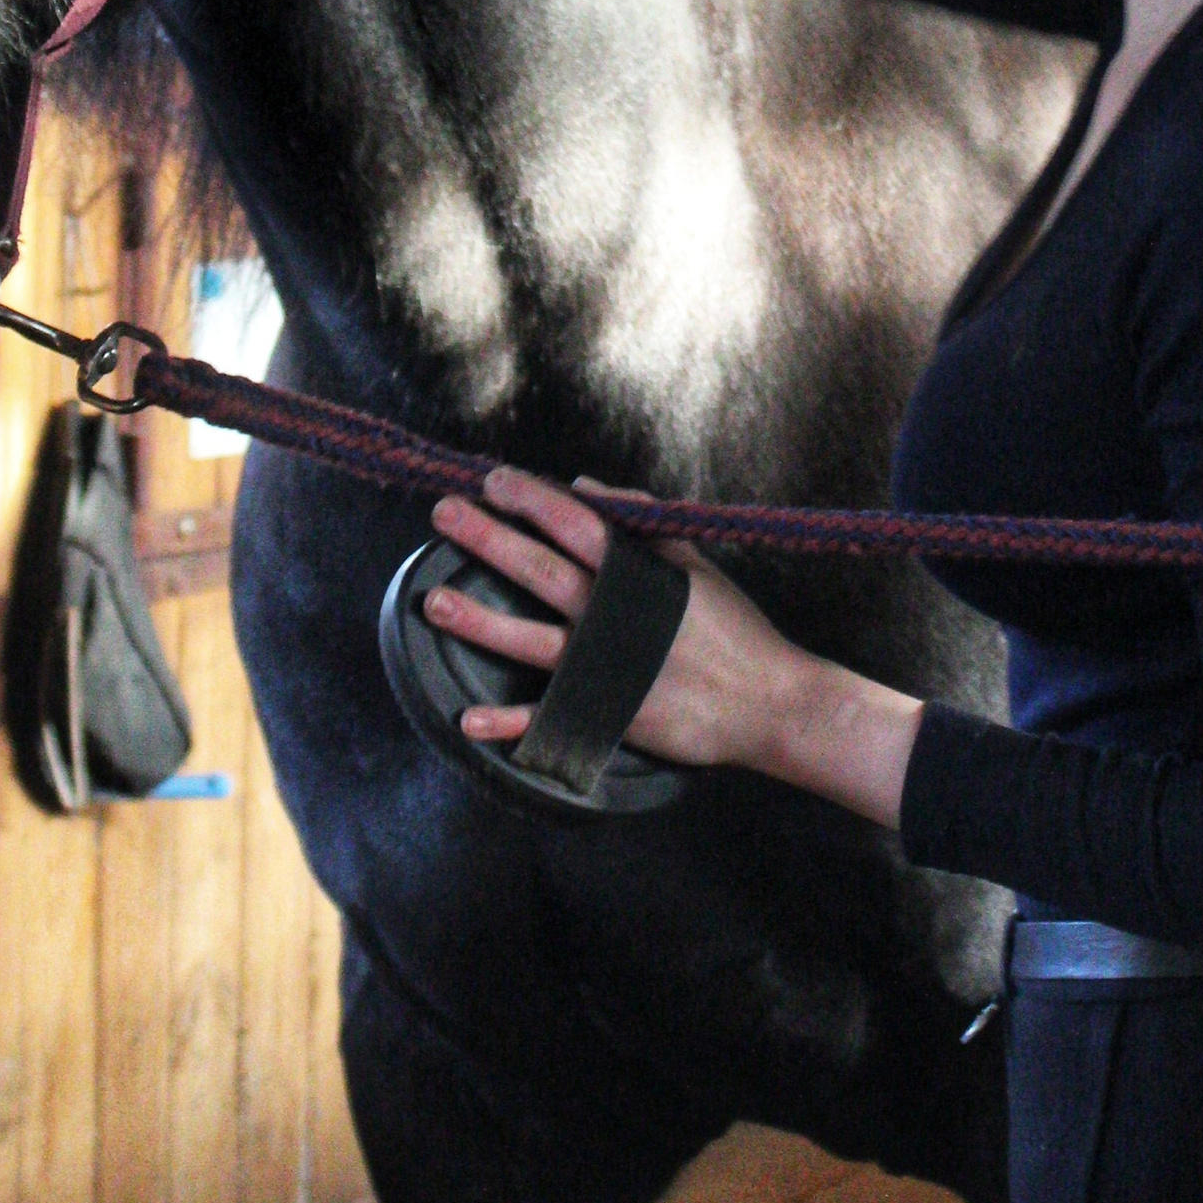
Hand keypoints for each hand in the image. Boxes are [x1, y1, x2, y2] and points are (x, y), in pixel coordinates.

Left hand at [422, 464, 805, 773]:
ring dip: (478, 620)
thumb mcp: (693, 562)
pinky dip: (508, 722)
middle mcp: (612, 616)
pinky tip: (468, 720)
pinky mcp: (608, 714)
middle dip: (487, 538)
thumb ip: (640, 524)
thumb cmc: (735, 629)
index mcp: (635, 574)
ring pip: (529, 638)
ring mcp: (606, 667)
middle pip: (538, 568)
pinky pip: (548, 718)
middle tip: (443, 515)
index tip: (492, 480)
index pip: (572, 523)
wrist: (768, 702)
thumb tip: (585, 487)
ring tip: (433, 603)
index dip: (530, 498)